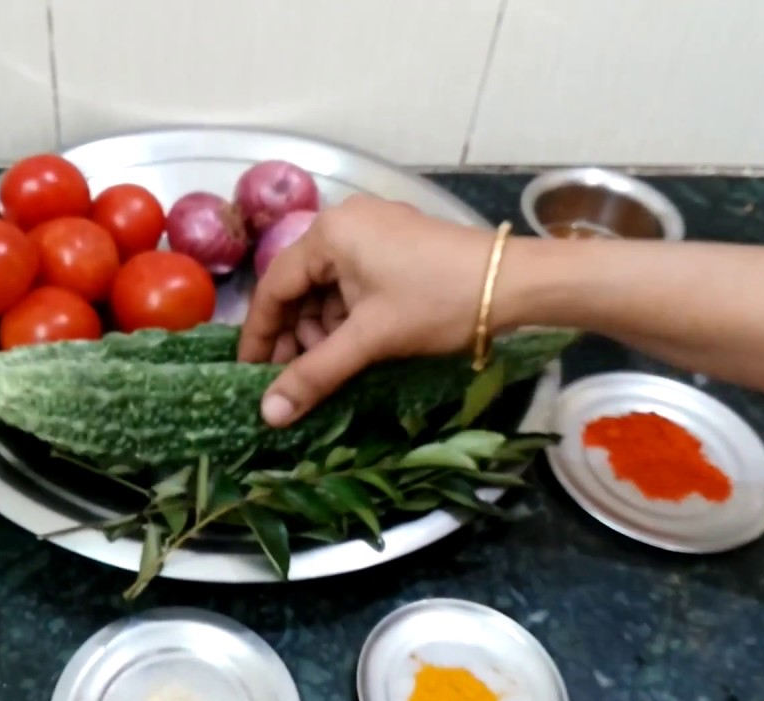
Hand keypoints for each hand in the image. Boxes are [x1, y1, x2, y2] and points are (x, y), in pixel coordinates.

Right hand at [238, 194, 501, 426]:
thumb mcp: (370, 339)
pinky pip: (353, 282)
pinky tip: (355, 346)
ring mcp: (373, 231)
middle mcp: (344, 223)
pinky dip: (348, 317)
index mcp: (329, 233)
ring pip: (327, 288)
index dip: (259, 335)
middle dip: (297, 336)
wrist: (515, 282)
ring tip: (334, 366)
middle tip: (297, 380)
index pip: (274, 286)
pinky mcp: (396, 245)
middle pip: (300, 287)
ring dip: (324, 330)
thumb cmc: (437, 302)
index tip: (249, 374)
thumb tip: (267, 415)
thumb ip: (315, 375)